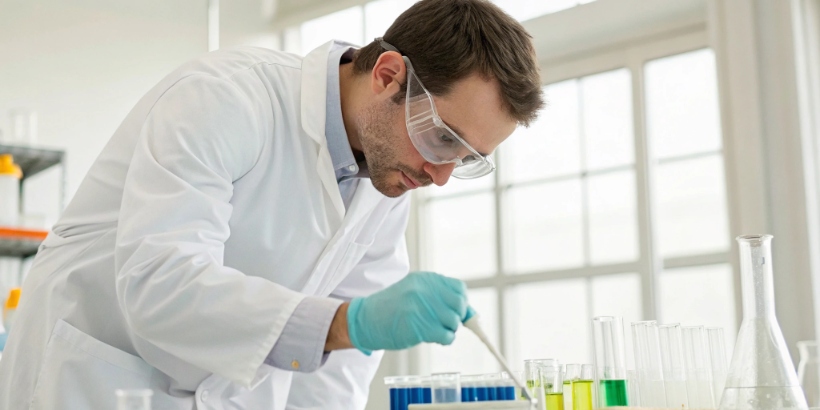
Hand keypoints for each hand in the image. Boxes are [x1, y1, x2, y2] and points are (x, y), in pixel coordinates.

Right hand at [346, 271, 468, 353]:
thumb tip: (468, 311)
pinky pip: (447, 335)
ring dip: (449, 329)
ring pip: (454, 321)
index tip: (456, 310)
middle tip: (447, 322)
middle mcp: (424, 290)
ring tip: (436, 329)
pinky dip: (445, 339)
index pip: (459, 288)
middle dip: (457, 316)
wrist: (366, 319)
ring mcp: (421, 308)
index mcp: (424, 279)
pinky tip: (434, 337)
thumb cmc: (392, 308)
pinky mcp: (419, 327)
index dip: (461, 301)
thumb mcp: (414, 292)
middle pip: (459, 304)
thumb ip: (438, 297)